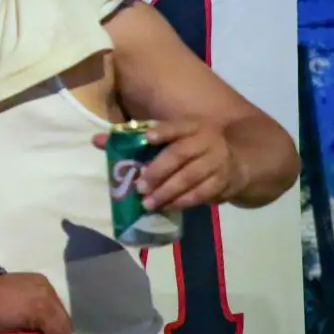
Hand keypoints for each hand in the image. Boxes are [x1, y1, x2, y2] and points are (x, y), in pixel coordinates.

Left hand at [0, 273, 74, 333]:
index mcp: (43, 309)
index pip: (63, 333)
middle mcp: (49, 294)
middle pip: (65, 321)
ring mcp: (45, 284)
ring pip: (60, 311)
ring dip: (57, 325)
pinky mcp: (40, 280)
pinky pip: (52, 301)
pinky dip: (50, 313)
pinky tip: (43, 322)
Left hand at [93, 120, 240, 211]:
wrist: (238, 160)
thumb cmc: (191, 148)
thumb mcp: (171, 138)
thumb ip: (134, 139)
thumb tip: (95, 141)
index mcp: (191, 126)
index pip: (176, 126)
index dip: (163, 131)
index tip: (148, 138)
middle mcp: (206, 140)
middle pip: (180, 155)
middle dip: (158, 171)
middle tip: (139, 187)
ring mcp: (217, 161)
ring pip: (190, 177)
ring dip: (168, 192)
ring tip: (147, 203)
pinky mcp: (223, 181)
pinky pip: (202, 193)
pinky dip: (184, 201)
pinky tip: (168, 207)